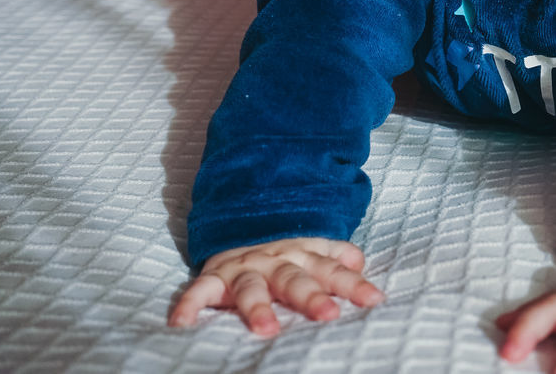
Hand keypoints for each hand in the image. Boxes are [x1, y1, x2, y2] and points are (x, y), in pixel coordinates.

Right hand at [168, 237, 383, 335]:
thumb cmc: (285, 251)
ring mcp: (244, 269)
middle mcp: (276, 262)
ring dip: (258, 307)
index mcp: (304, 256)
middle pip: (296, 279)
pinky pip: (199, 290)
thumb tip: (360, 262)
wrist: (241, 226)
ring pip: (252, 286)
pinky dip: (190, 305)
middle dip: (311, 297)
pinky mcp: (215, 277)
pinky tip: (182, 324)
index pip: (333, 271)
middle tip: (328, 315)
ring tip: (266, 330)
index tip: (373, 299)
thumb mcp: (314, 247)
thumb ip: (337, 255)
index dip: (353, 284)